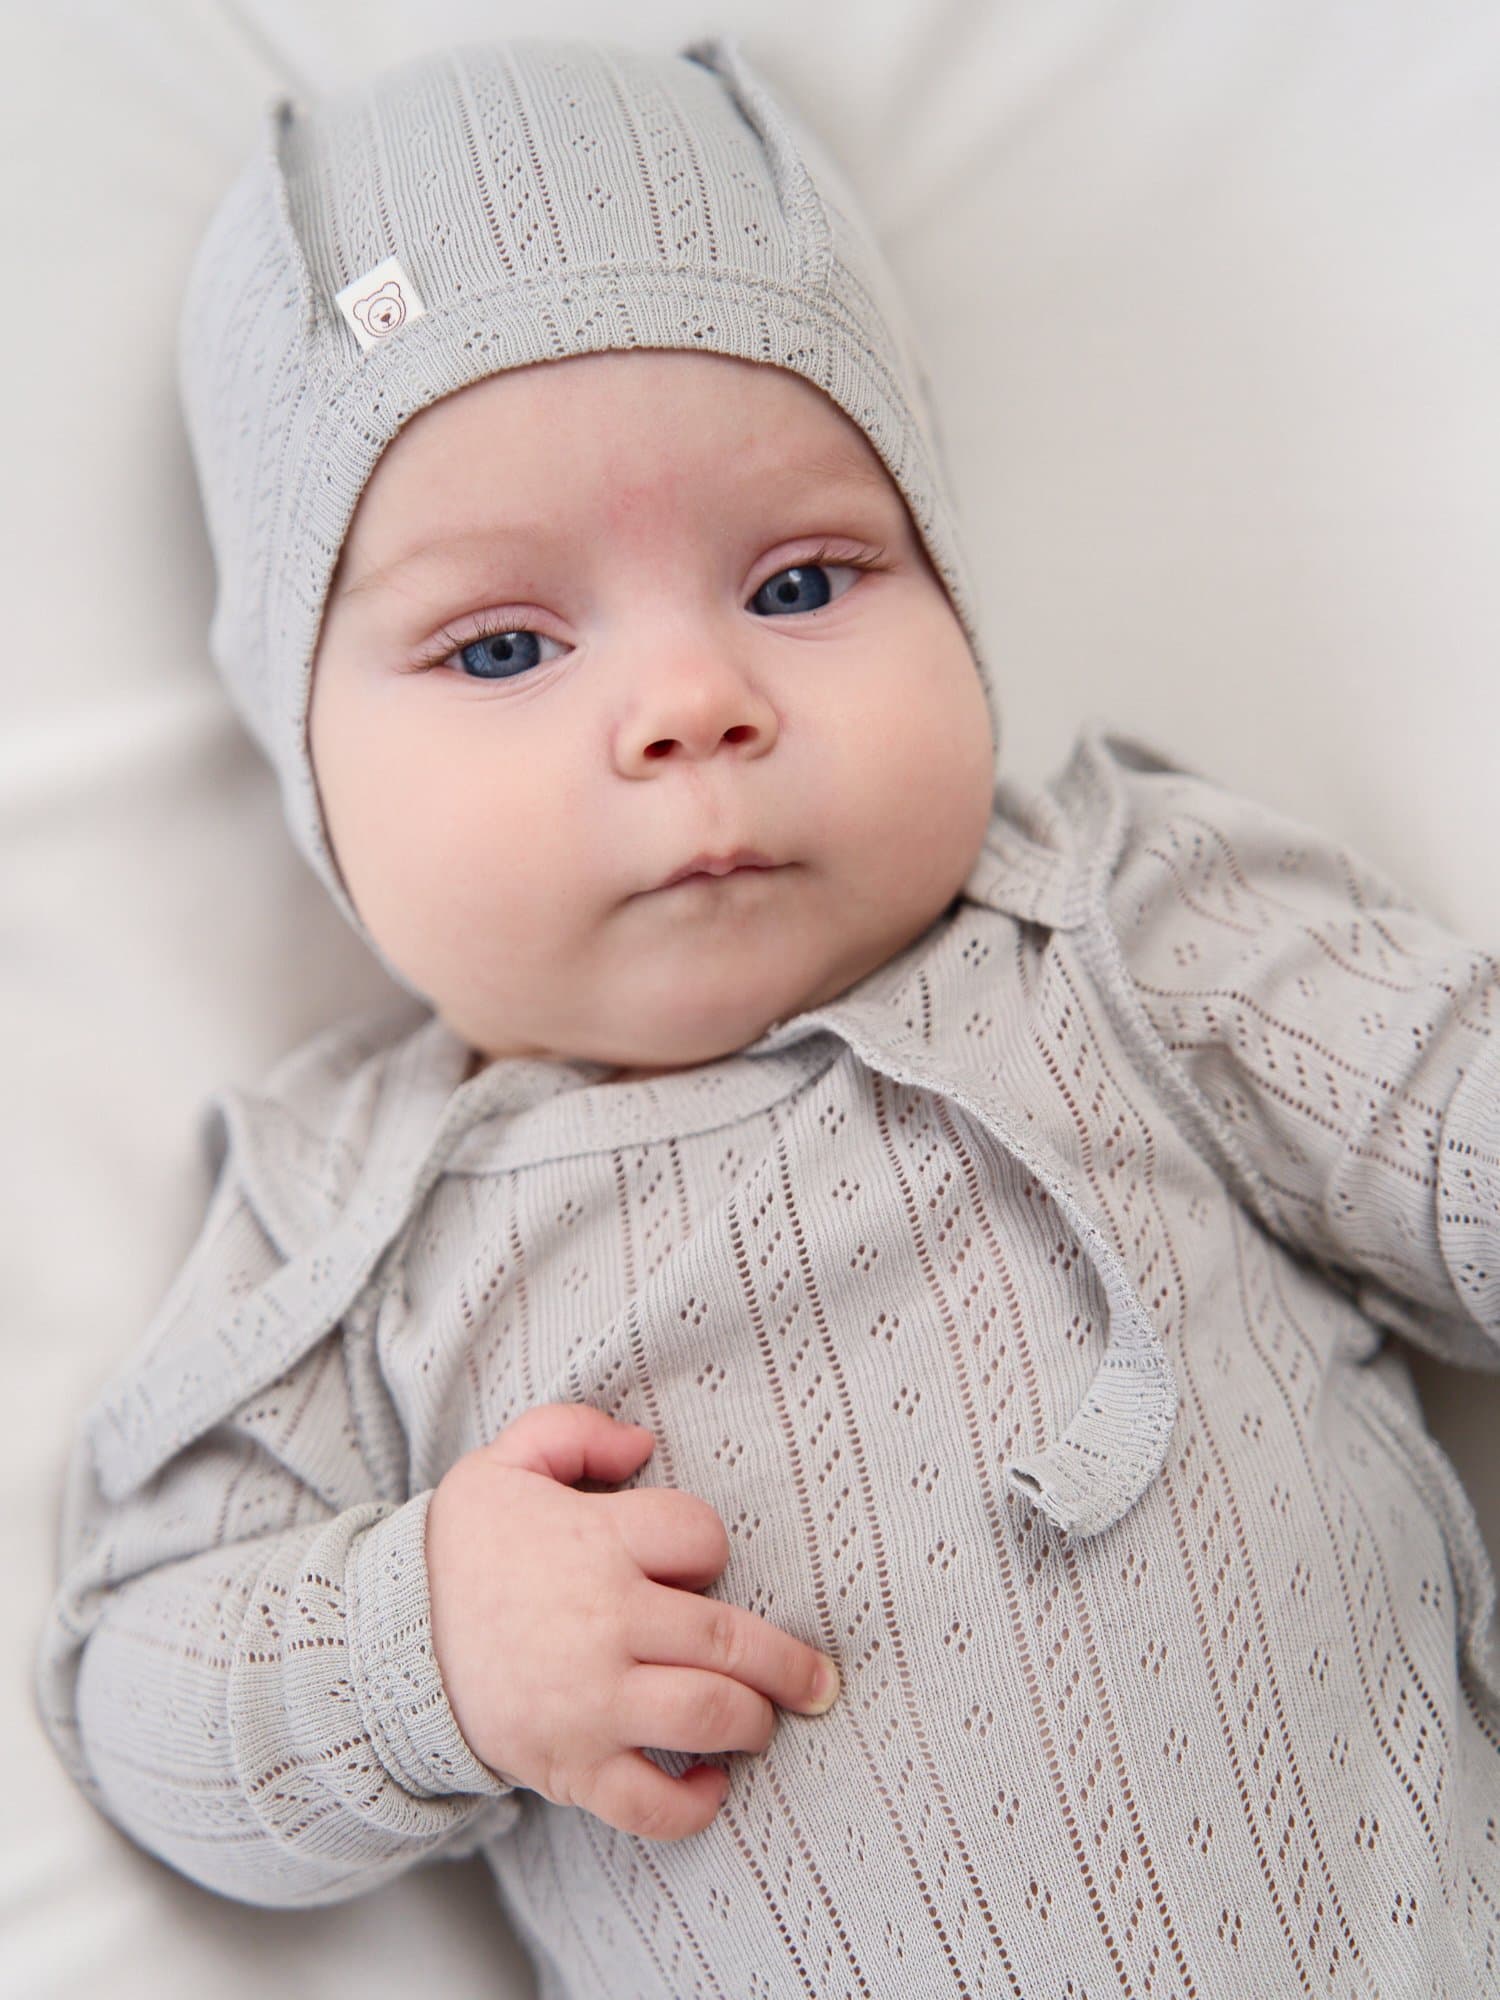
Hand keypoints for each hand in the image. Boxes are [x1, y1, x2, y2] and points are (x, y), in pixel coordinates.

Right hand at [424, 1402, 840, 1841]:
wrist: (388, 1642)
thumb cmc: (463, 1548)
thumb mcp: (504, 1462)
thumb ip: (574, 1432)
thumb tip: (643, 1442)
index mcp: (595, 1543)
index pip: (700, 1538)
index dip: (709, 1547)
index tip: (696, 1561)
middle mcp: (603, 1624)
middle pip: (728, 1640)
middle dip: (789, 1664)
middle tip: (819, 1680)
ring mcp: (588, 1703)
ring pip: (706, 1716)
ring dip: (754, 1723)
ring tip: (764, 1722)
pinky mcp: (568, 1766)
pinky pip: (649, 1804)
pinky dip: (693, 1806)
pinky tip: (711, 1784)